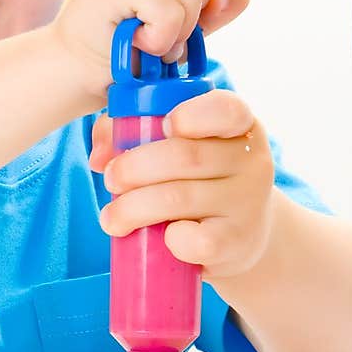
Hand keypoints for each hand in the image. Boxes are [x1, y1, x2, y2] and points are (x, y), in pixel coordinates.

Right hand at [51, 0, 249, 104]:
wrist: (84, 68)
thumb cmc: (134, 42)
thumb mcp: (191, 20)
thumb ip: (222, 0)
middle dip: (199, 3)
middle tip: (163, 23)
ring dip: (180, 25)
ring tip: (149, 33)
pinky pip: (171, 12)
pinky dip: (163, 39)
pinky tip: (138, 39)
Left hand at [90, 89, 275, 279]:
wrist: (239, 234)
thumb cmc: (196, 179)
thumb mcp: (174, 145)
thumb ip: (130, 132)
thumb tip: (100, 156)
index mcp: (237, 124)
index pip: (225, 109)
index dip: (191, 114)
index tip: (163, 125)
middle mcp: (251, 160)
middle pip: (185, 156)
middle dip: (133, 168)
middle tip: (111, 179)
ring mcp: (248, 202)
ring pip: (179, 198)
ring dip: (132, 208)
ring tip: (111, 218)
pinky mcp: (239, 241)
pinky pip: (198, 241)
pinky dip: (172, 240)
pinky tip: (163, 239)